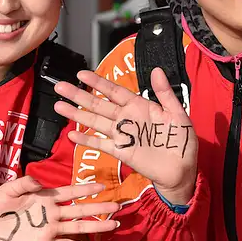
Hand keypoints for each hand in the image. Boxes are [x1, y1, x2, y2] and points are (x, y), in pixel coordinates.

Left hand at [0, 177, 119, 240]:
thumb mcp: (7, 190)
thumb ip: (23, 183)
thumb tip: (40, 182)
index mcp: (46, 198)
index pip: (70, 192)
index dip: (86, 188)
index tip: (102, 185)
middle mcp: (53, 213)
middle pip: (80, 210)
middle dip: (99, 208)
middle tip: (116, 206)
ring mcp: (51, 229)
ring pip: (78, 227)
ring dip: (95, 226)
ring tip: (113, 224)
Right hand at [54, 68, 197, 204]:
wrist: (182, 170)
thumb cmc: (182, 141)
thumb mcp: (177, 113)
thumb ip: (165, 93)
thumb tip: (157, 71)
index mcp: (140, 106)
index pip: (115, 91)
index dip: (98, 82)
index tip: (81, 74)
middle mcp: (127, 119)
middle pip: (98, 104)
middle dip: (79, 95)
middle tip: (60, 87)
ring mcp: (122, 135)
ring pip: (95, 121)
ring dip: (77, 114)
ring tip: (59, 106)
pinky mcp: (121, 151)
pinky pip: (101, 144)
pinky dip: (87, 139)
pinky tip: (72, 134)